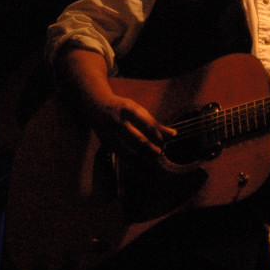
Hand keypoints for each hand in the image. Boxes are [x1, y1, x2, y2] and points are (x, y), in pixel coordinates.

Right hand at [57, 49, 174, 160]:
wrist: (96, 104)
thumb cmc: (122, 107)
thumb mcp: (138, 109)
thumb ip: (154, 123)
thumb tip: (173, 134)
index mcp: (129, 110)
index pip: (146, 124)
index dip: (156, 136)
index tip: (164, 143)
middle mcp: (118, 120)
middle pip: (136, 138)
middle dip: (149, 148)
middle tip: (159, 154)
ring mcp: (110, 132)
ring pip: (127, 149)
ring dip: (141, 157)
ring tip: (152, 161)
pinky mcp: (105, 141)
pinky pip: (120, 154)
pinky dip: (131, 161)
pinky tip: (141, 164)